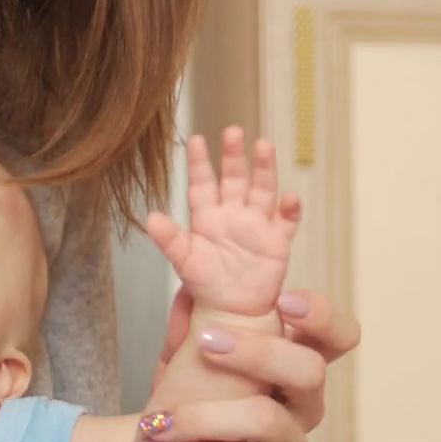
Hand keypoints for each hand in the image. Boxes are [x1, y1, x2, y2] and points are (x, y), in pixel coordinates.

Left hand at [144, 287, 362, 441]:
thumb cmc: (194, 397)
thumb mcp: (192, 349)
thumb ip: (198, 311)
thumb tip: (192, 271)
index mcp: (294, 359)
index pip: (338, 335)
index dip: (322, 316)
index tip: (284, 300)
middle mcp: (303, 402)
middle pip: (310, 370)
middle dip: (257, 351)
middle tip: (205, 342)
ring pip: (263, 419)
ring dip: (201, 416)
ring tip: (158, 422)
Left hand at [145, 128, 300, 315]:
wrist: (231, 310)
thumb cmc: (206, 282)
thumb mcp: (184, 260)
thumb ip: (169, 239)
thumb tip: (150, 218)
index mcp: (207, 215)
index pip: (202, 183)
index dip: (199, 162)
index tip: (195, 139)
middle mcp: (233, 213)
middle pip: (235, 178)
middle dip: (234, 155)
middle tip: (234, 131)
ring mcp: (257, 224)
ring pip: (263, 190)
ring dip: (264, 169)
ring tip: (264, 146)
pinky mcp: (277, 240)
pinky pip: (286, 221)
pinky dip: (290, 209)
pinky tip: (289, 198)